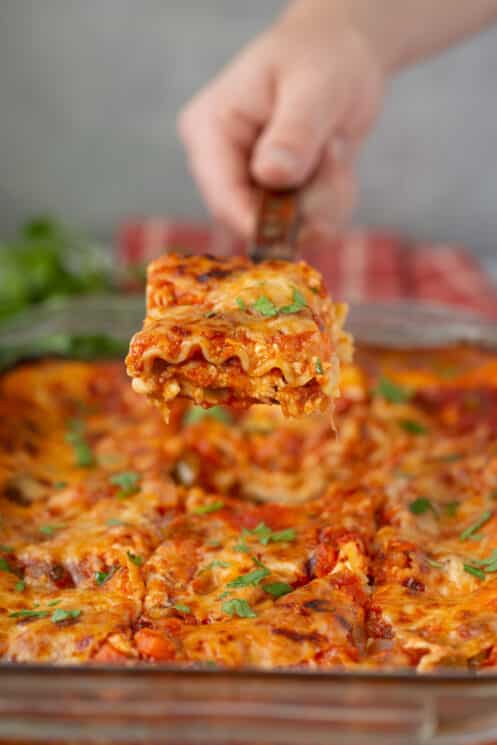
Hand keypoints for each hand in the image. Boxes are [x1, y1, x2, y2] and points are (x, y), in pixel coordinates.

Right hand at [178, 0, 385, 238]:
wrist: (342, 55)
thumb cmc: (322, 58)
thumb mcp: (314, 87)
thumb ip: (294, 132)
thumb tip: (271, 174)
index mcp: (210, 131)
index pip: (221, 197)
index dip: (259, 224)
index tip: (304, 230)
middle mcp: (221, 165)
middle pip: (254, 221)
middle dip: (306, 204)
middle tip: (336, 154)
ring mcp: (247, 185)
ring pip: (286, 230)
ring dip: (325, 200)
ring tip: (337, 149)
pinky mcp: (273, 200)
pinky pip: (305, 227)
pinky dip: (331, 203)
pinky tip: (335, 164)